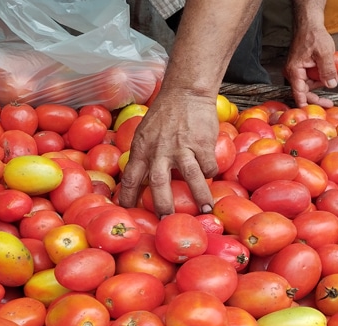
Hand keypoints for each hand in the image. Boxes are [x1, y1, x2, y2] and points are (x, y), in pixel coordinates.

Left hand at [117, 88, 218, 217]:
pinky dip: (209, 173)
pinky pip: (208, 165)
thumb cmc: (164, 115)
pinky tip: (209, 176)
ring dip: (199, 196)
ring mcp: (182, 147)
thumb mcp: (145, 133)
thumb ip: (143, 156)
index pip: (131, 177)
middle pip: (158, 182)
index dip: (128, 197)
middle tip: (166, 221)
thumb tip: (139, 182)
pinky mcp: (202, 144)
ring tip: (205, 212)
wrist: (185, 92)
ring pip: (191, 176)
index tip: (128, 213)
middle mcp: (160, 150)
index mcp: (142, 149)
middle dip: (162, 205)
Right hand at [285, 23, 337, 107]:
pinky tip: (336, 73)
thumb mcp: (324, 53)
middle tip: (330, 104)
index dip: (305, 104)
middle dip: (318, 97)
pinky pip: (312, 76)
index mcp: (294, 71)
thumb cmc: (314, 36)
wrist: (309, 24)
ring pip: (310, 84)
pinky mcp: (302, 68)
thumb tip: (332, 85)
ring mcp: (297, 70)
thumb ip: (328, 70)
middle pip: (304, 91)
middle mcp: (293, 73)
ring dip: (325, 83)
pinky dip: (323, 76)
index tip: (312, 114)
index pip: (298, 93)